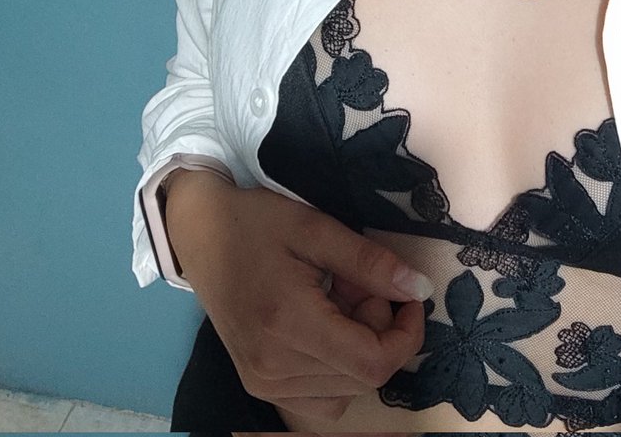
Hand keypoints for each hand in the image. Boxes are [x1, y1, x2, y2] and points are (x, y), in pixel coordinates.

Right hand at [165, 171, 431, 425]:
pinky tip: (326, 325)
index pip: (373, 364)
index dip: (406, 335)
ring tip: (337, 297)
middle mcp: (274, 368)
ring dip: (359, 347)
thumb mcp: (316, 229)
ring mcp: (263, 383)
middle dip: (380, 329)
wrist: (200, 233)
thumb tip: (420, 289)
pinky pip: (322, 398)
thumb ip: (370, 263)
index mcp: (289, 325)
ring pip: (347, 390)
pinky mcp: (259, 384)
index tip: (408, 296)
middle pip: (364, 376)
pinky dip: (339, 368)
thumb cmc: (256, 222)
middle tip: (358, 281)